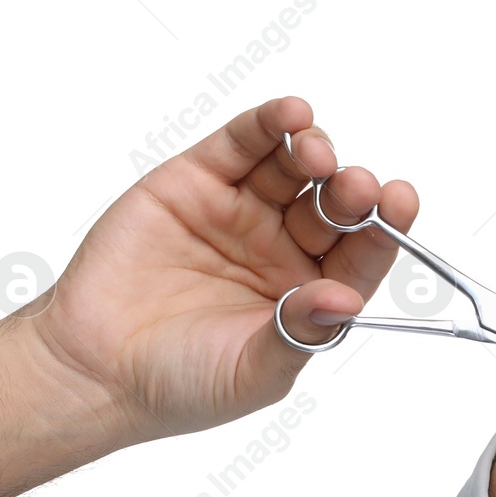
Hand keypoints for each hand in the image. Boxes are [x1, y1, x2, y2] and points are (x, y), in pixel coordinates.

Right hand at [24, 95, 418, 443]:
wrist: (94, 370)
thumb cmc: (180, 383)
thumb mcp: (253, 372)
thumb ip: (298, 333)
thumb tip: (346, 303)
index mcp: (310, 297)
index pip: (360, 257)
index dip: (384, 229)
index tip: (401, 201)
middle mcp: (283, 251)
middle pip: (334, 209)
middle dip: (350, 193)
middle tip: (358, 185)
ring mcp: (241, 213)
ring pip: (292, 169)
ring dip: (314, 151)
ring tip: (317, 154)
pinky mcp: (196, 182)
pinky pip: (241, 145)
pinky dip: (267, 125)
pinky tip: (291, 114)